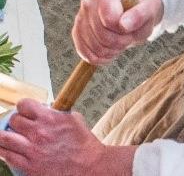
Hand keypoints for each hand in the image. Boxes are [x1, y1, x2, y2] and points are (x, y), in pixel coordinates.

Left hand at [0, 99, 135, 175]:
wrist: (87, 165)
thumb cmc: (83, 144)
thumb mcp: (74, 119)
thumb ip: (57, 113)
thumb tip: (47, 110)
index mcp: (50, 118)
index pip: (25, 105)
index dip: (23, 107)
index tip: (25, 110)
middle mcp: (38, 132)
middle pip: (13, 120)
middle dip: (16, 121)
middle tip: (19, 125)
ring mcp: (31, 150)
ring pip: (4, 138)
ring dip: (5, 136)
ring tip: (8, 137)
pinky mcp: (28, 166)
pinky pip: (7, 156)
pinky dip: (5, 151)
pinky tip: (9, 150)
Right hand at [72, 0, 163, 64]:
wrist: (133, 14)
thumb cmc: (141, 11)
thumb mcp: (148, 10)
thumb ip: (139, 15)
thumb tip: (124, 24)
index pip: (110, 21)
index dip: (123, 31)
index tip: (131, 27)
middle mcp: (88, 3)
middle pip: (102, 36)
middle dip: (119, 42)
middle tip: (127, 37)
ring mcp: (80, 18)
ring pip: (93, 47)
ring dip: (111, 51)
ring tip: (120, 42)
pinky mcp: (77, 33)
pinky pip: (84, 53)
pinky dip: (99, 57)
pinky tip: (110, 52)